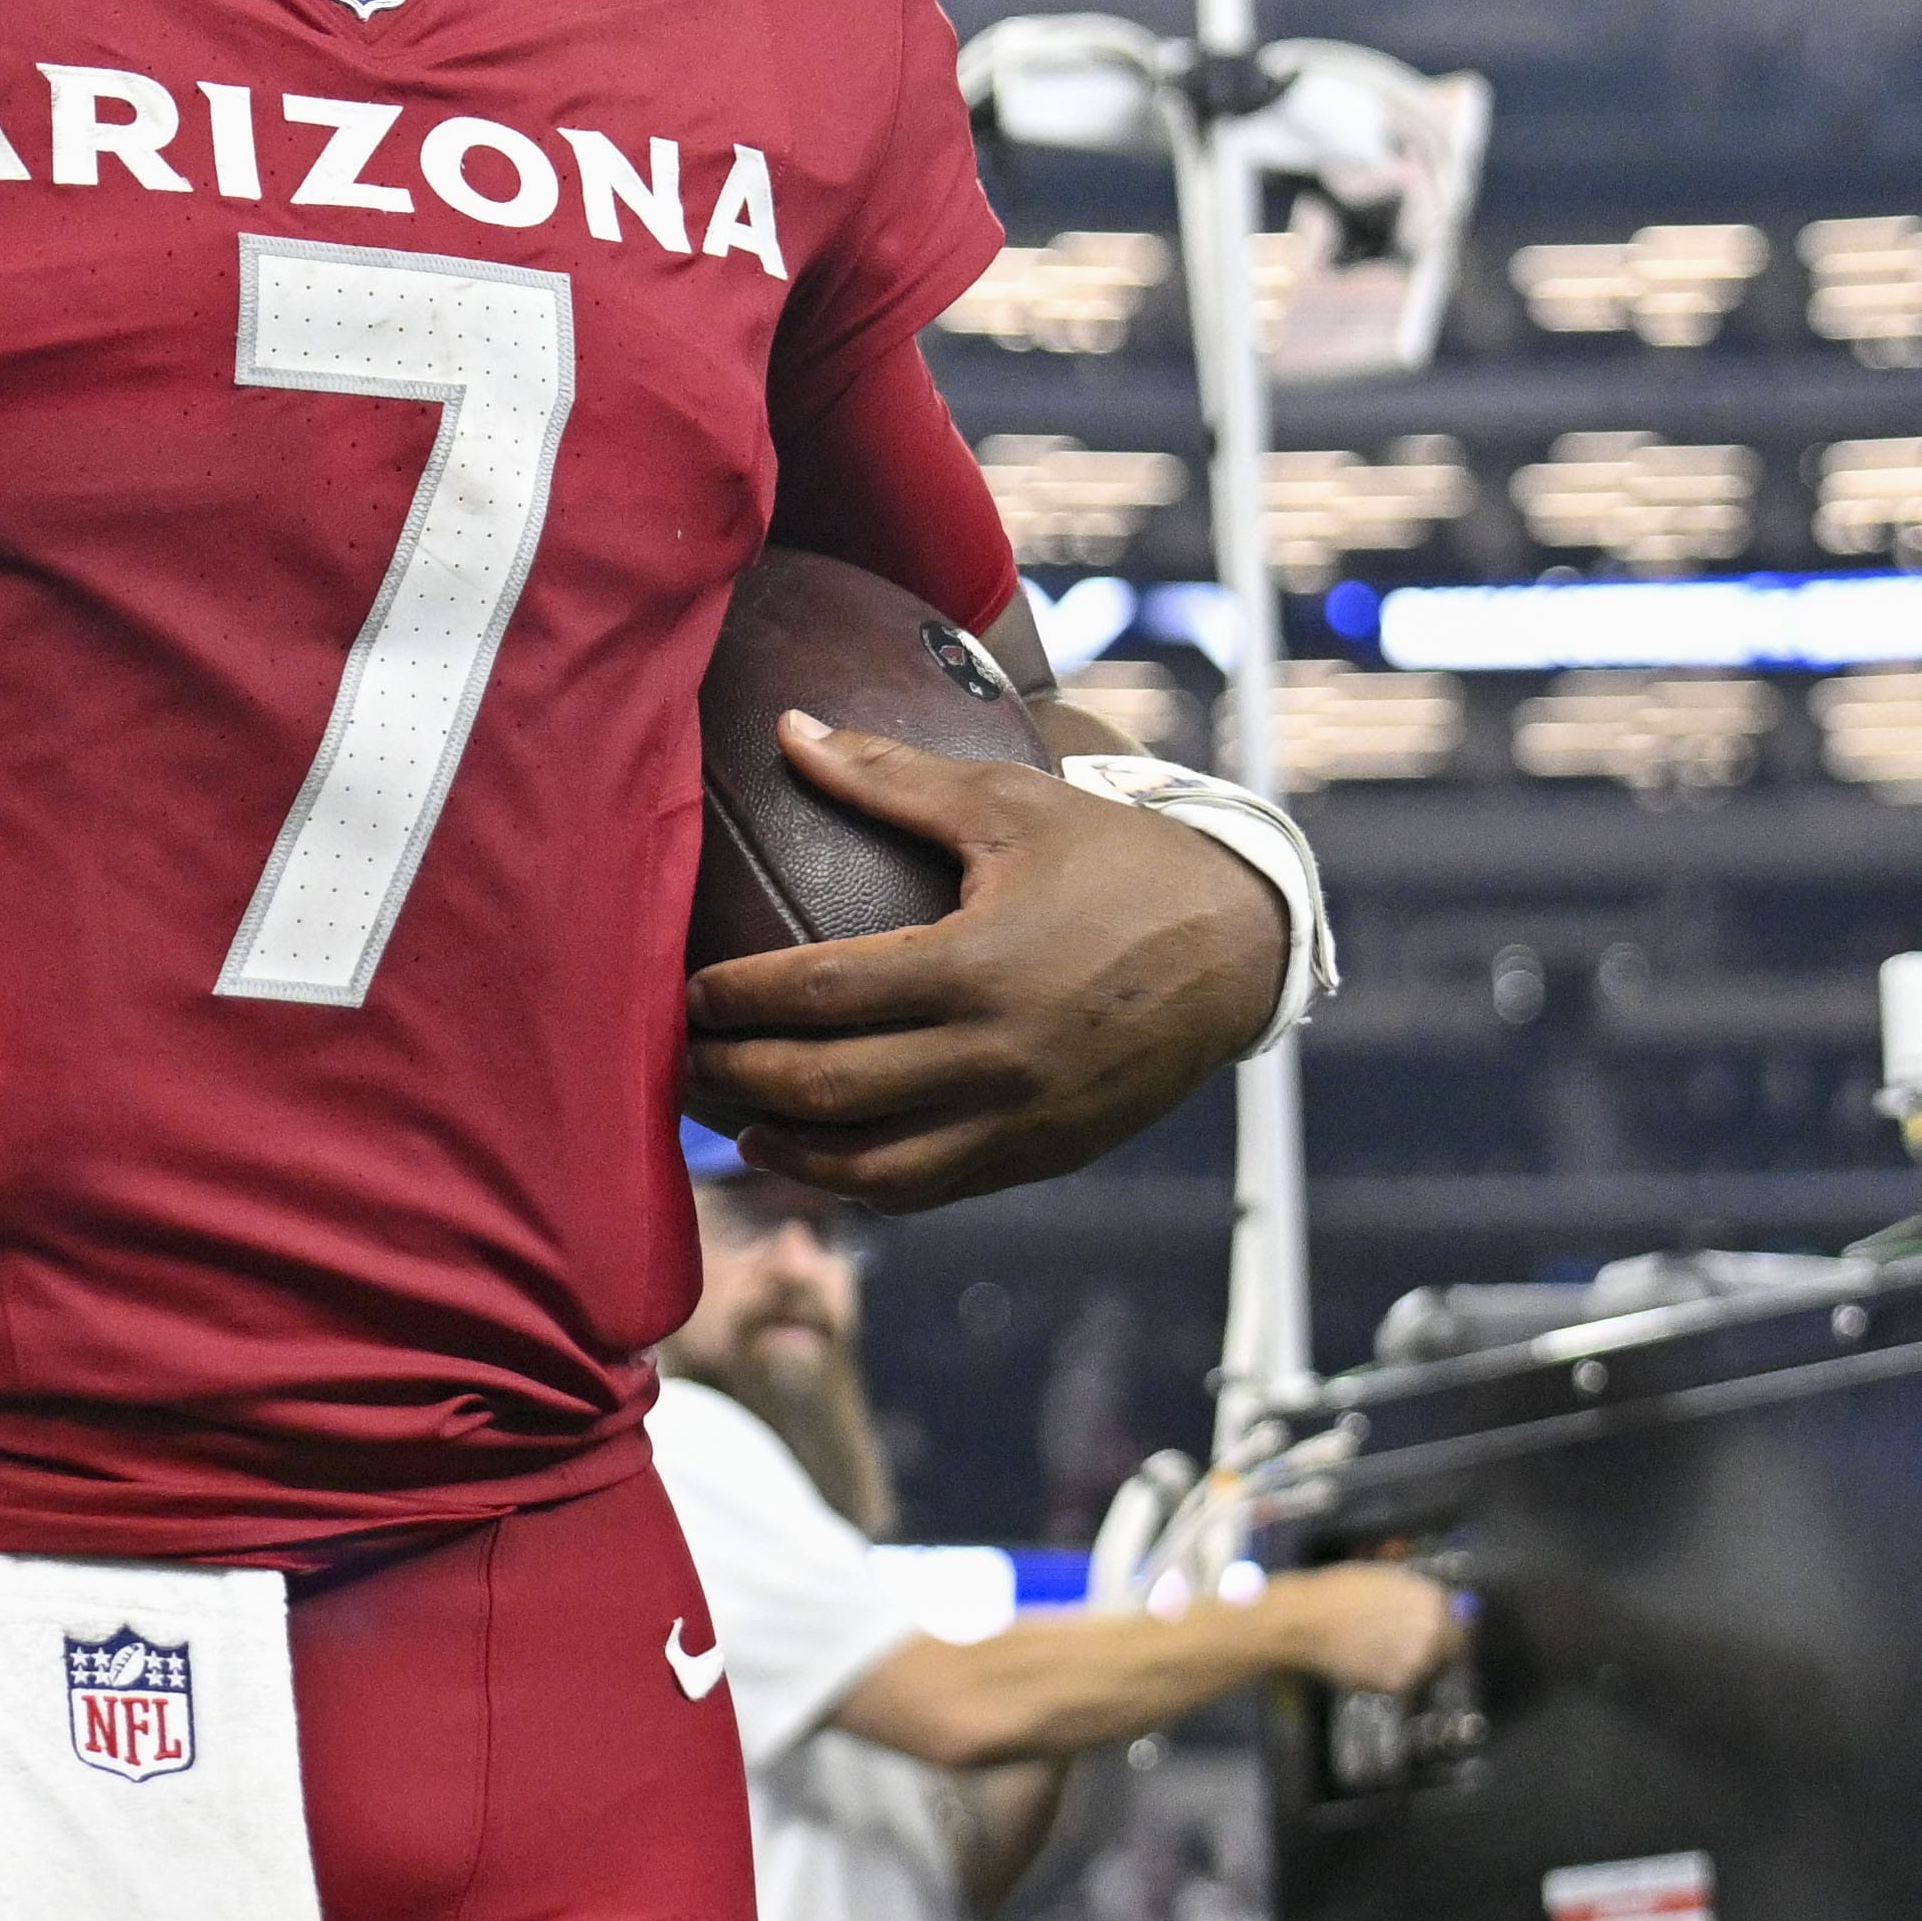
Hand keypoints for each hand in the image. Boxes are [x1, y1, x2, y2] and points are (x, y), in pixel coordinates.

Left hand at [683, 719, 1282, 1207]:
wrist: (1240, 950)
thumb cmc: (1116, 862)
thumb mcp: (1011, 804)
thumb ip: (893, 776)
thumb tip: (789, 730)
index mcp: (980, 966)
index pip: (823, 995)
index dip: (739, 999)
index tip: (687, 992)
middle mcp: (996, 1059)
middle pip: (827, 1089)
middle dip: (737, 1078)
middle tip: (680, 1059)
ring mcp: (1018, 1122)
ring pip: (870, 1169)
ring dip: (784, 1151)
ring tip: (731, 1120)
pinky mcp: (1038, 1158)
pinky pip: (926, 1190)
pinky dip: (854, 1183)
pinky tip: (808, 1153)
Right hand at [1267, 1560, 1467, 1698]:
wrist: (1306, 1622)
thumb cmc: (1340, 1591)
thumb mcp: (1387, 1578)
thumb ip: (1418, 1594)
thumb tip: (1440, 1606)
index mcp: (1432, 1602)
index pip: (1459, 1620)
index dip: (1447, 1624)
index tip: (1436, 1628)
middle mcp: (1432, 1634)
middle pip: (1450, 1647)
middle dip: (1436, 1645)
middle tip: (1410, 1643)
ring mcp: (1416, 1662)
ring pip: (1428, 1666)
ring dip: (1416, 1661)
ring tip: (1385, 1652)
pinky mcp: (1396, 1684)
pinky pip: (1405, 1680)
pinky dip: (1394, 1674)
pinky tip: (1371, 1662)